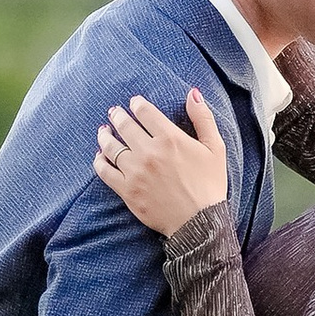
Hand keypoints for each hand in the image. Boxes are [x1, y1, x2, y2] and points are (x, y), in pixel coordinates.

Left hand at [93, 88, 228, 235]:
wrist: (199, 222)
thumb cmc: (210, 184)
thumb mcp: (215, 148)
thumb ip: (203, 118)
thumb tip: (192, 93)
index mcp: (170, 138)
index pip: (145, 112)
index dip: (137, 104)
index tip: (134, 103)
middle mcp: (149, 152)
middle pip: (125, 126)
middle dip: (118, 116)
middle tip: (114, 112)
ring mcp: (135, 171)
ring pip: (111, 146)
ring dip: (105, 135)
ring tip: (103, 130)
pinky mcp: (127, 190)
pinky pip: (105, 171)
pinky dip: (99, 161)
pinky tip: (99, 156)